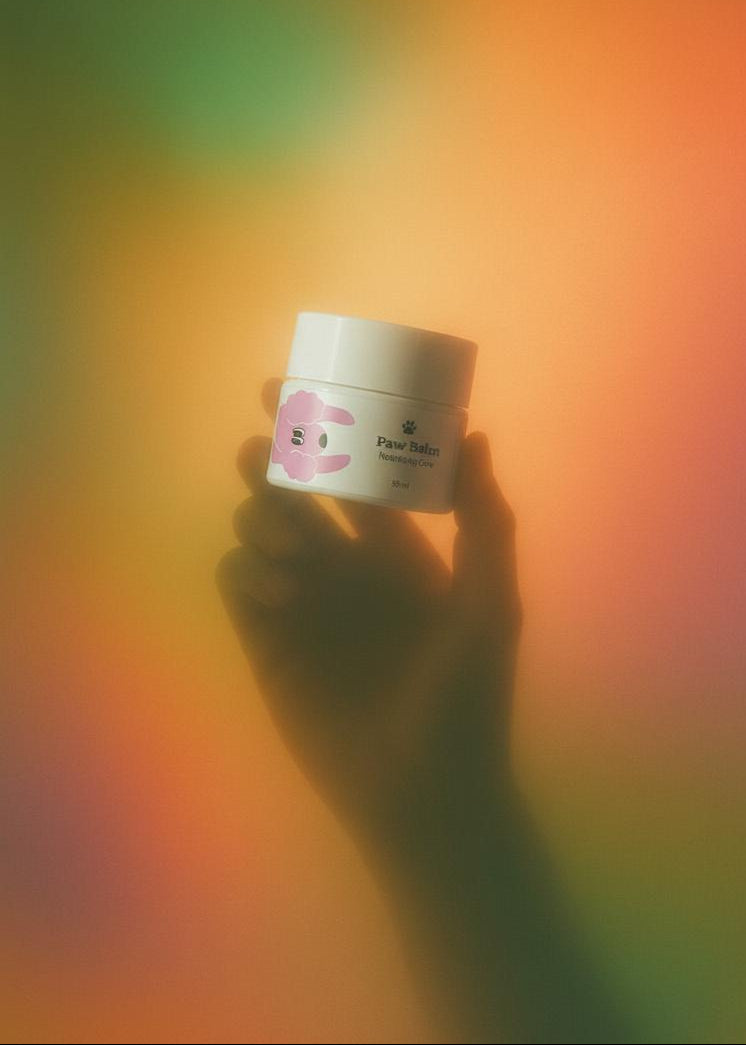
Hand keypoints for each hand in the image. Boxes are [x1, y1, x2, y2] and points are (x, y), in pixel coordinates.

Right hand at [216, 378, 522, 866]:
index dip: (327, 429)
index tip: (298, 389)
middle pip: (294, 488)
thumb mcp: (490, 603)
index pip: (355, 472)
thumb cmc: (469, 699)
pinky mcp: (266, 641)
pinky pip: (236, 578)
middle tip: (266, 448)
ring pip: (260, 525)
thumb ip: (484, 519)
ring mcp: (303, 602)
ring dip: (265, 516)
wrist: (424, 792)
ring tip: (294, 550)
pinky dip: (248, 568)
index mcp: (399, 550)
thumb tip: (474, 433)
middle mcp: (346, 567)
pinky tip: (280, 591)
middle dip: (276, 458)